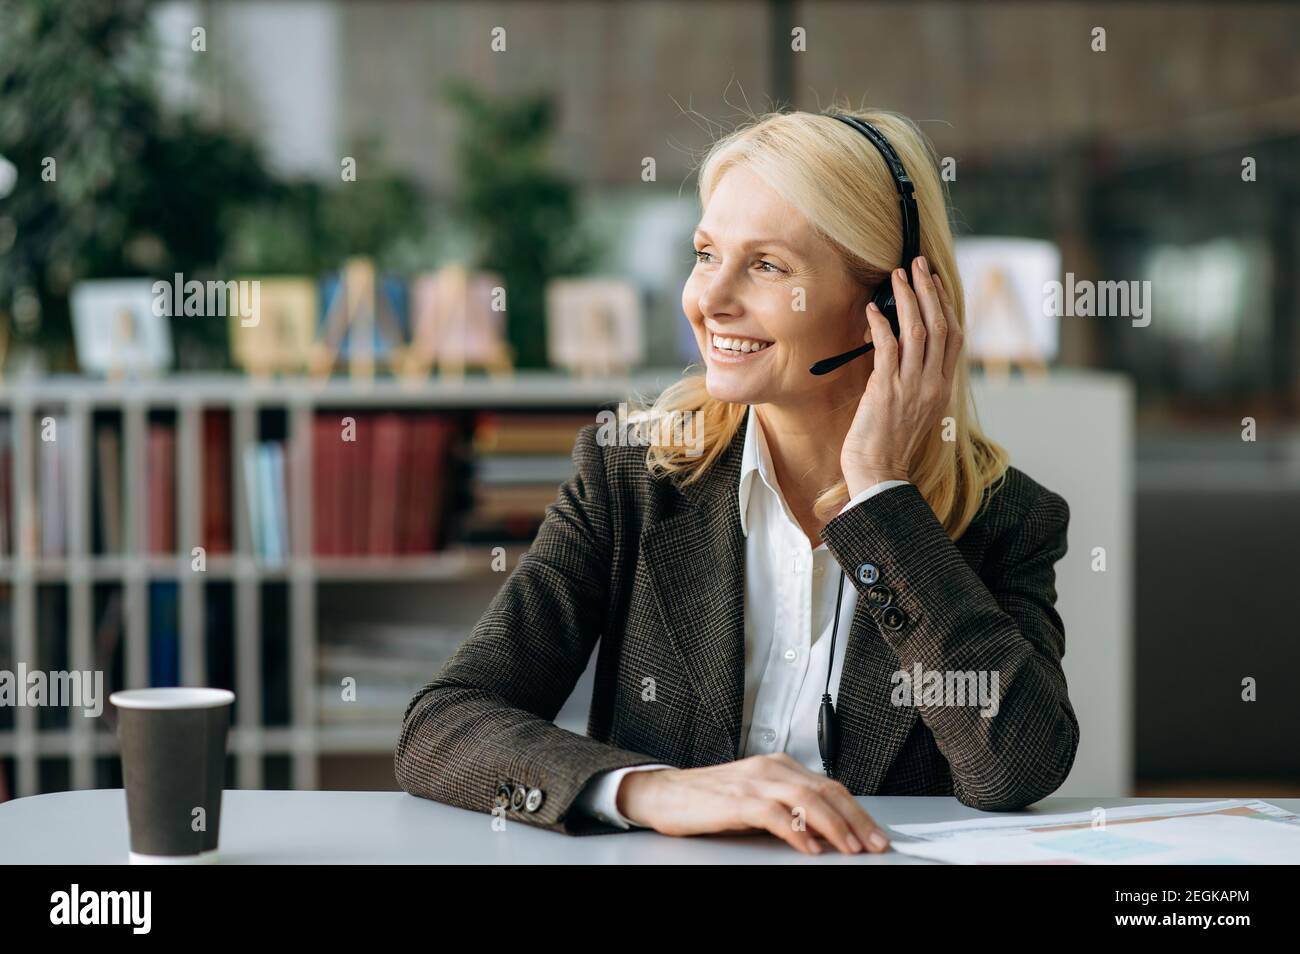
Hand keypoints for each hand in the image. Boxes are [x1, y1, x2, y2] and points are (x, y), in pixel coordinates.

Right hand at [615, 753, 890, 854]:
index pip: (829, 786)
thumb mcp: (757, 799)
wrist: (666, 794)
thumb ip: (788, 809)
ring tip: (850, 848)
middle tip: (874, 845)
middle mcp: (771, 768)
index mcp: (779, 765)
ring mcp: (754, 782)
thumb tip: (825, 834)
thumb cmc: (710, 799)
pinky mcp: (736, 800)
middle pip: (825, 791)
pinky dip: (796, 831)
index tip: (875, 835)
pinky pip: (774, 814)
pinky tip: (808, 848)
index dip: (857, 811)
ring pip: (806, 799)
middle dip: (855, 820)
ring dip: (833, 826)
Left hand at [840, 255, 963, 497]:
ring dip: (907, 299)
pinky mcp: (886, 390)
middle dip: (929, 290)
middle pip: (942, 326)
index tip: (935, 282)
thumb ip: (915, 380)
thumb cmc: (889, 444)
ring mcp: (912, 386)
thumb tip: (901, 349)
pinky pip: (888, 348)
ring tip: (897, 276)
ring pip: (919, 331)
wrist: (879, 473)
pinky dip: (881, 324)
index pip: (955, 337)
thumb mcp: (914, 409)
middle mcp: (933, 384)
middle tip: (918, 264)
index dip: (946, 305)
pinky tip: (872, 310)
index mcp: (943, 388)